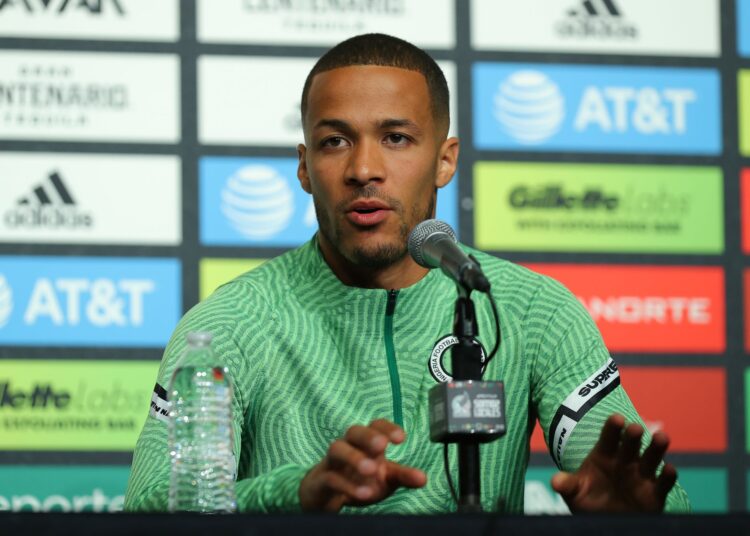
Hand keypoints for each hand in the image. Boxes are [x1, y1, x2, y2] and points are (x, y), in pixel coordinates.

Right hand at [299, 419, 426, 511]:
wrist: (325, 494)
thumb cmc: (359, 479)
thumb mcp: (385, 478)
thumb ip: (403, 476)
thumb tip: (423, 479)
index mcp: (365, 442)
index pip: (375, 426)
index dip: (387, 428)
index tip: (401, 438)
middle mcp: (348, 446)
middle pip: (354, 431)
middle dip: (368, 436)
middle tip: (382, 446)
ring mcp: (332, 462)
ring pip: (337, 449)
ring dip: (354, 457)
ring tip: (370, 470)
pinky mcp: (321, 480)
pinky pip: (331, 478)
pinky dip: (346, 485)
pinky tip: (362, 493)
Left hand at [551, 413, 676, 512]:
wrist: (605, 522)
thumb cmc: (588, 501)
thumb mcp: (575, 493)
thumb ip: (568, 485)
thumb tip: (555, 482)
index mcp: (604, 455)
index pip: (608, 437)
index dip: (613, 428)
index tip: (616, 418)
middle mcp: (625, 461)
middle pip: (630, 444)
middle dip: (633, 435)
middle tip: (635, 428)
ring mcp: (641, 476)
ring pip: (651, 458)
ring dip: (656, 448)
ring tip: (662, 436)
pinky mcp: (654, 493)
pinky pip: (663, 484)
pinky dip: (667, 477)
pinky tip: (669, 470)